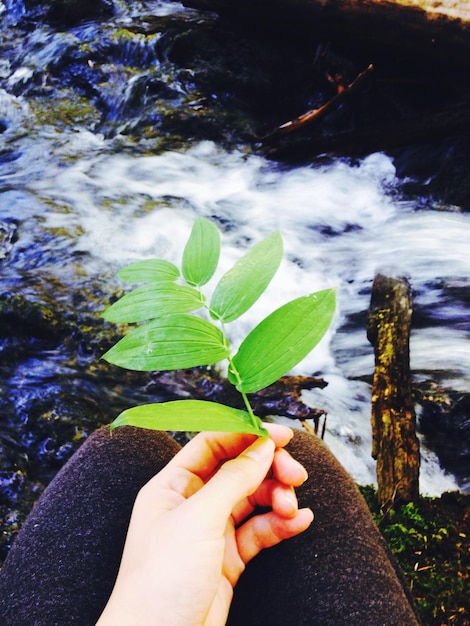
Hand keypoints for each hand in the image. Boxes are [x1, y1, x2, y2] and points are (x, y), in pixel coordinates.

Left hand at [97, 424, 312, 625]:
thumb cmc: (162, 579)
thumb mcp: (199, 519)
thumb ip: (234, 478)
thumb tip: (264, 445)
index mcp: (173, 485)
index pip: (213, 444)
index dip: (247, 434)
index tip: (282, 435)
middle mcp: (192, 503)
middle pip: (239, 469)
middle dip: (269, 468)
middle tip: (296, 475)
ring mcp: (211, 531)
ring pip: (253, 499)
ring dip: (278, 497)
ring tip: (293, 509)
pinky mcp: (229, 559)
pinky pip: (260, 531)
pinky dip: (280, 524)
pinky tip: (300, 522)